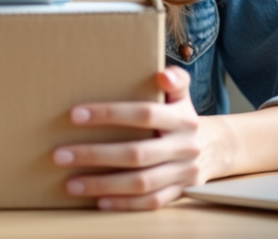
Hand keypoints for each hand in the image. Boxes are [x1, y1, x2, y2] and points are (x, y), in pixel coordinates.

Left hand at [52, 66, 227, 210]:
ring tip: (71, 183)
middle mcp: (184, 146)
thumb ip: (175, 79)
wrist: (216, 148)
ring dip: (103, 184)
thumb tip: (162, 74)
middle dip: (95, 154)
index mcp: (182, 118)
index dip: (109, 114)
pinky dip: (125, 204)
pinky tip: (99, 201)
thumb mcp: (182, 94)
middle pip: (136, 153)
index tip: (74, 115)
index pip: (143, 114)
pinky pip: (151, 203)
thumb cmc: (182, 116)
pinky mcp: (180, 193)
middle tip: (61, 155)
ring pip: (141, 183)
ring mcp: (183, 173)